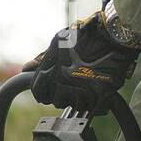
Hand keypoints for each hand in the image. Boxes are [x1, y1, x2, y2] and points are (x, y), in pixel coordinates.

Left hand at [22, 9, 140, 112]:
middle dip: (62, 95)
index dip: (44, 93)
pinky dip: (92, 100)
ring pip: (72, 105)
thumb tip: (27, 68)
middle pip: (55, 101)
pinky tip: (95, 88)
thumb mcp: (59, 41)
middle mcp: (63, 80)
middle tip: (72, 85)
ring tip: (85, 85)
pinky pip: (89, 106)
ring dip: (78, 98)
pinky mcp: (97, 94)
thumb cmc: (86, 35)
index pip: (38, 91)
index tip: (50, 91)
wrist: (113, 35)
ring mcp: (80, 88)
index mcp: (51, 68)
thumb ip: (43, 57)